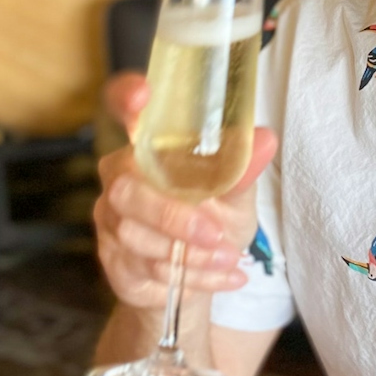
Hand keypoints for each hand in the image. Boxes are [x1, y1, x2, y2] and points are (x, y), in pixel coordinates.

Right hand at [94, 71, 278, 311]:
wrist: (197, 280)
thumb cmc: (212, 222)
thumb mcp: (235, 196)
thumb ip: (243, 168)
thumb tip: (265, 138)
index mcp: (147, 147)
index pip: (121, 109)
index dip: (125, 97)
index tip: (142, 95)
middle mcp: (120, 178)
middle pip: (127, 191)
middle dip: (174, 217)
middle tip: (216, 234)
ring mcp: (110, 221)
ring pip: (137, 237)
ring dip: (191, 254)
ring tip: (230, 258)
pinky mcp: (113, 260)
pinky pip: (146, 269)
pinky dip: (193, 276)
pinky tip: (224, 276)